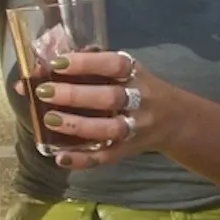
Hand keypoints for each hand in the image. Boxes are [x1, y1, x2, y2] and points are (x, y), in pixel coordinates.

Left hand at [23, 50, 175, 169]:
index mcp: (137, 75)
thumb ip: (97, 64)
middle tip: (44, 92)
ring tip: (49, 119)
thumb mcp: (129, 70)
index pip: (114, 65)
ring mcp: (135, 127)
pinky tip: (60, 158)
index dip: (85, 63)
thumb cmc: (140, 89)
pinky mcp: (128, 150)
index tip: (56, 63)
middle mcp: (140, 100)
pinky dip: (82, 160)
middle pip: (111, 98)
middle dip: (75, 95)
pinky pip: (106, 158)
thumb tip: (50, 60)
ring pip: (110, 129)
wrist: (176, 120)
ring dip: (78, 125)